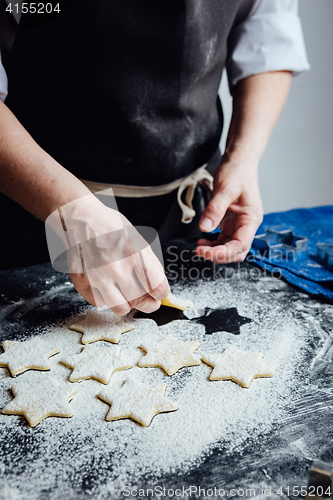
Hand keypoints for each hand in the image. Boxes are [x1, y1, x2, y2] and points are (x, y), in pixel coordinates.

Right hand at [47, 195, 169, 314]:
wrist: (81, 220)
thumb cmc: (111, 227)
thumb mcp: (138, 239)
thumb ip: (149, 264)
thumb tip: (158, 287)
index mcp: (134, 254)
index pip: (156, 286)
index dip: (162, 293)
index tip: (161, 293)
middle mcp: (115, 268)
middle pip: (141, 300)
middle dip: (149, 303)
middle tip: (150, 301)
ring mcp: (97, 277)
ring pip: (121, 308)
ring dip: (128, 304)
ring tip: (128, 295)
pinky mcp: (82, 283)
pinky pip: (101, 303)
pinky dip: (107, 298)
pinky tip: (108, 286)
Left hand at [195, 151, 262, 262]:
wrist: (239, 162)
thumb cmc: (238, 172)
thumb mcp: (225, 189)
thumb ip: (215, 209)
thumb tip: (205, 227)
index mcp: (251, 219)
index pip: (241, 244)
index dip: (225, 252)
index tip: (208, 252)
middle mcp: (247, 224)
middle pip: (237, 251)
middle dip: (219, 255)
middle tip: (200, 252)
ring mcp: (239, 224)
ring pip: (229, 247)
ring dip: (215, 251)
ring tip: (199, 248)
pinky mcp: (230, 222)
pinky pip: (223, 239)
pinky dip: (213, 243)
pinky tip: (202, 240)